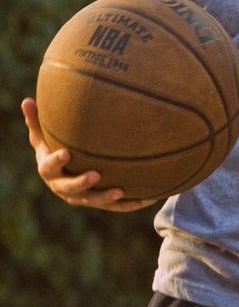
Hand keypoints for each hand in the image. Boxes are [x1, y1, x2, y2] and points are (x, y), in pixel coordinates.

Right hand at [21, 98, 157, 211]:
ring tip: (119, 191)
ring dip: (105, 198)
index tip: (65, 153)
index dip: (56, 161)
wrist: (62, 175)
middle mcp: (63, 187)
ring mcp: (80, 197)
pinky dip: (127, 204)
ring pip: (92, 200)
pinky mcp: (96, 202)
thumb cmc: (52, 147)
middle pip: (70, 189)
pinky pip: (113, 207)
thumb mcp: (42, 136)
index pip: (49, 167)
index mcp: (49, 170)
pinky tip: (144, 199)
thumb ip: (35, 121)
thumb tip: (26, 100)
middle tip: (96, 175)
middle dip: (82, 183)